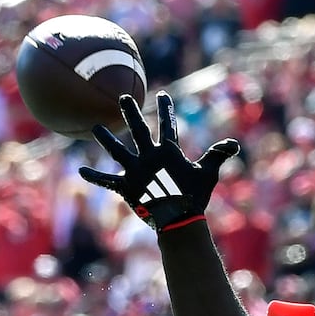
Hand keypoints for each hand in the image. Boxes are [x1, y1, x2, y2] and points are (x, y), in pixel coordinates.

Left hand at [79, 92, 239, 231]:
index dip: (166, 110)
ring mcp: (136, 171)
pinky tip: (80, 171)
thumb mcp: (208, 173)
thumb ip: (218, 155)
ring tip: (95, 126)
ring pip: (117, 150)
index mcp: (168, 152)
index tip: (162, 95)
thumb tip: (234, 143)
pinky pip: (107, 181)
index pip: (168, 125)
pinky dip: (94, 176)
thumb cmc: (194, 197)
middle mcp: (149, 157)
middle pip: (138, 129)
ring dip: (105, 138)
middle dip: (130, 112)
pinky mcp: (126, 187)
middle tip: (122, 97)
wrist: (179, 220)